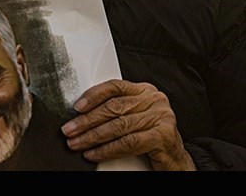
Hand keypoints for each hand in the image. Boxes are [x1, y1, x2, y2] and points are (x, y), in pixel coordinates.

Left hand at [60, 79, 195, 170]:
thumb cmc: (151, 137)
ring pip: (119, 126)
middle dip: (88, 120)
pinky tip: (95, 153)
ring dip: (94, 137)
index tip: (77, 107)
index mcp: (145, 90)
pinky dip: (108, 149)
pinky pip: (129, 142)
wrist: (175, 159)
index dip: (93, 95)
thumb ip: (116, 111)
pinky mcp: (163, 135)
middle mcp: (154, 100)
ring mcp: (161, 116)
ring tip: (78, 143)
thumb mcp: (134, 118)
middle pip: (114, 107)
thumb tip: (82, 116)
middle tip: (70, 130)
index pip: (115, 86)